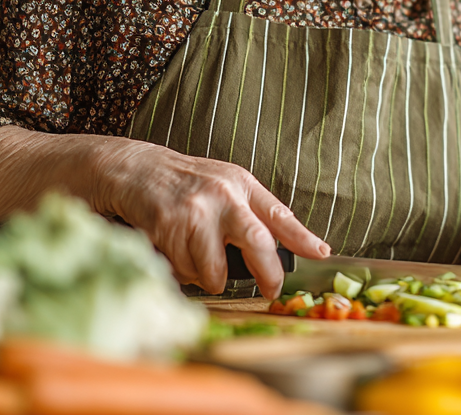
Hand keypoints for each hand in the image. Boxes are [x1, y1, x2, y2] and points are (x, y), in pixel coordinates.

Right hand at [95, 140, 329, 298]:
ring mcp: (193, 213)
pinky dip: (181, 272)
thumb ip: (255, 211)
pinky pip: (183, 272)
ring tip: (199, 257)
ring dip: (208, 277)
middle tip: (269, 289)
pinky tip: (175, 250)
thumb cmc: (189, 183)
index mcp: (241, 185)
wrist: (139, 170)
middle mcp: (222, 197)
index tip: (321, 254)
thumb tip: (291, 245)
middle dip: (267, 275)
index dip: (303, 238)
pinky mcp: (166, 228)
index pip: (279, 214)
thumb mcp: (227, 184)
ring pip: (214, 272)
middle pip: (257, 244)